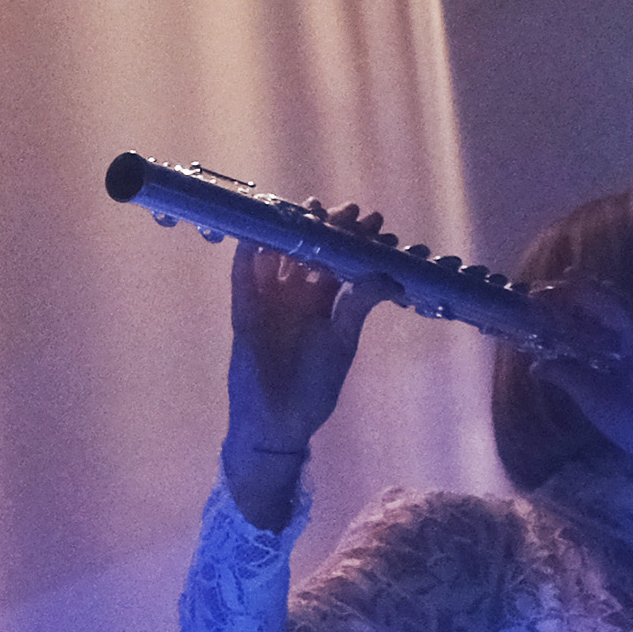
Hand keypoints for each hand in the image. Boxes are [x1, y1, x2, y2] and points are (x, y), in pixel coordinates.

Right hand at [223, 234, 382, 526]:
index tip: (372, 219)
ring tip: (304, 212)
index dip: (352, 240)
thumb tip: (390, 277)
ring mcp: (267, 302)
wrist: (278, 422)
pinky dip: (246, 257)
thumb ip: (359, 306)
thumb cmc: (313, 386)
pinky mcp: (244, 313)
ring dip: (286, 234)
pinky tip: (255, 237)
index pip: (338, 262)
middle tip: (343, 210)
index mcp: (322, 303)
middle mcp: (294, 296)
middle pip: (308, 252)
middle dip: (324, 229)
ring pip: (275, 258)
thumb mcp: (342, 342)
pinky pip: (242, 280)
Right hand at [528, 277, 632, 514]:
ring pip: (621, 315)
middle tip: (550, 293)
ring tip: (564, 308)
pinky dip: (603, 325)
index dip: (570, 292)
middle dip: (581, 292)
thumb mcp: (599, 402)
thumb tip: (537, 365)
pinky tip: (589, 338)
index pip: (601, 300)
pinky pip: (626, 332)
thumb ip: (567, 377)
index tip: (542, 291)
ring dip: (593, 307)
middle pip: (613, 300)